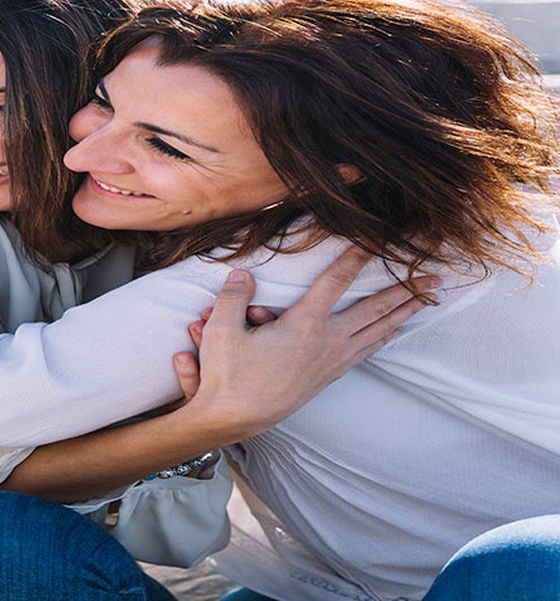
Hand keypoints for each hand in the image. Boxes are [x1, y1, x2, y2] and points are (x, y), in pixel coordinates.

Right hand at [172, 248, 437, 437]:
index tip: (376, 239)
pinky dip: (383, 338)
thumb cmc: (228, 375)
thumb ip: (233, 297)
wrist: (235, 417)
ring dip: (403, 314)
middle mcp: (327, 341)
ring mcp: (331, 361)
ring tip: (425, 301)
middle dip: (406, 290)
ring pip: (377, 332)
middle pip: (374, 309)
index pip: (335, 281)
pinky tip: (389, 334)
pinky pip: (365, 351)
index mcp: (304, 324)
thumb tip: (243, 274)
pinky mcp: (328, 376)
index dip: (356, 257)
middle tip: (434, 278)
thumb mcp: (222, 330)